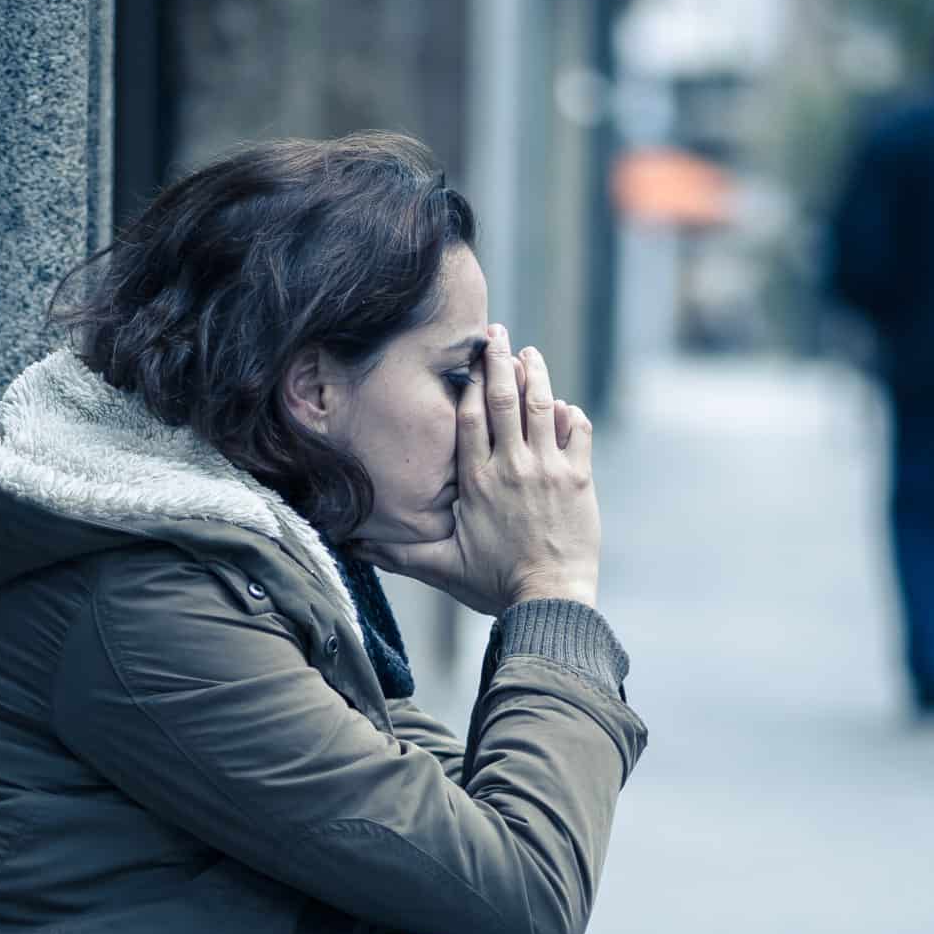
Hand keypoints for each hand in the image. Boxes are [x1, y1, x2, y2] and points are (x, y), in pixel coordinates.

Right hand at [370, 326, 602, 615]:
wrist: (549, 599)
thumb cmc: (495, 585)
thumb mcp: (443, 566)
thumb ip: (401, 553)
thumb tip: (355, 549)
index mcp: (476, 480)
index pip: (470, 418)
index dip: (471, 384)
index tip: (470, 359)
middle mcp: (510, 466)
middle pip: (504, 399)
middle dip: (500, 360)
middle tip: (497, 334)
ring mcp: (547, 469)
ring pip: (541, 406)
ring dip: (537, 375)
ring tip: (530, 354)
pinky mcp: (578, 479)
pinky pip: (577, 432)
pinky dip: (570, 415)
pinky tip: (563, 406)